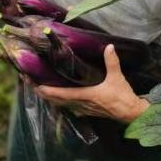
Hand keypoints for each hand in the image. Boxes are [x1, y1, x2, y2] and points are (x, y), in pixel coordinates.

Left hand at [35, 44, 149, 123]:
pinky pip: (68, 106)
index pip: (60, 94)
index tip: (34, 84)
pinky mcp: (86, 111)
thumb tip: (109, 46)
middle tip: (29, 82)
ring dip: (49, 97)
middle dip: (42, 92)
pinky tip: (56, 97)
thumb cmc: (122, 97)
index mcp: (84, 96)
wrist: (130, 113)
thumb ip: (112, 61)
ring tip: (39, 88)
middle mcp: (80, 104)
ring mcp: (82, 109)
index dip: (46, 89)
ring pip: (60, 104)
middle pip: (55, 100)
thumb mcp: (117, 77)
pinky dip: (59, 101)